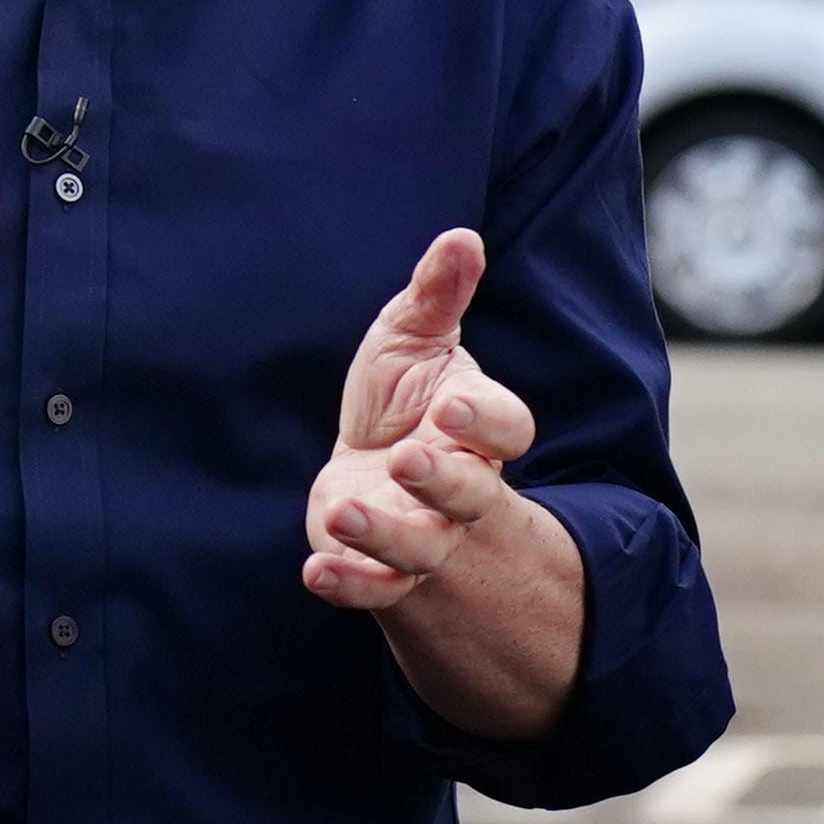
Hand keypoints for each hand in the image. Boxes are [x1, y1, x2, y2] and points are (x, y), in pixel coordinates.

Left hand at [304, 230, 540, 611]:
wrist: (369, 464)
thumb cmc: (401, 394)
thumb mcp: (413, 336)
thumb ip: (439, 293)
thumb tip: (462, 236)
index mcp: (478, 428)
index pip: (507, 430)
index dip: (484, 423)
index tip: (448, 409)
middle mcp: (461, 488)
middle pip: (471, 496)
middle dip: (442, 481)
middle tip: (405, 459)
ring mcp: (423, 533)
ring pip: (420, 548)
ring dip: (384, 535)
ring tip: (342, 512)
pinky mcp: (380, 567)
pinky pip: (376, 587)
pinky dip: (350, 584)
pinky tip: (316, 570)